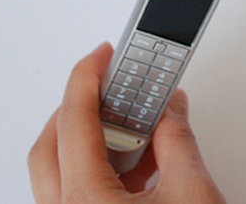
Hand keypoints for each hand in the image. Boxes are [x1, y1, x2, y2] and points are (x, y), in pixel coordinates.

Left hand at [28, 43, 225, 203]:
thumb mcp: (194, 195)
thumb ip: (179, 141)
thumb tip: (172, 109)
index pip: (76, 122)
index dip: (87, 78)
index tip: (100, 54)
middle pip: (51, 145)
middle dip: (78, 105)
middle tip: (107, 79)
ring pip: (57, 172)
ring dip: (89, 138)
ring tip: (128, 117)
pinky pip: (74, 193)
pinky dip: (99, 167)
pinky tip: (133, 159)